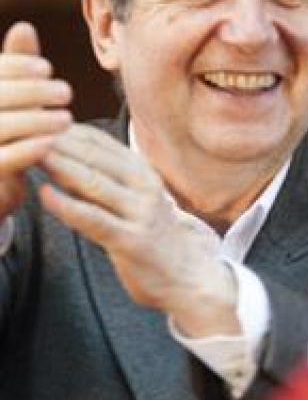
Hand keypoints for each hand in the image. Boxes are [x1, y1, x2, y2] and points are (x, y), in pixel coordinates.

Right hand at [0, 23, 73, 220]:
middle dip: (30, 92)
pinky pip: (1, 161)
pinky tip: (51, 142)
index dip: (12, 66)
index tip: (45, 68)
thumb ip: (15, 68)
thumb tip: (24, 26)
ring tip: (66, 118)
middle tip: (65, 92)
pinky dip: (26, 149)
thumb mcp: (11, 101)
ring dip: (34, 120)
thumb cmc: (7, 138)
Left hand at [38, 124, 236, 335]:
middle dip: (60, 143)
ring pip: (95, 184)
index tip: (38, 123)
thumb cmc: (154, 236)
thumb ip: (108, 179)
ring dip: (61, 167)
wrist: (188, 275)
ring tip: (33, 155)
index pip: (101, 143)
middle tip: (28, 132)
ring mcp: (140, 213)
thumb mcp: (137, 199)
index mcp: (144, 173)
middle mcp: (145, 188)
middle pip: (96, 158)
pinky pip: (94, 220)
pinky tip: (46, 195)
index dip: (68, 131)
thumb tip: (64, 155)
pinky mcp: (132, 240)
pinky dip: (68, 206)